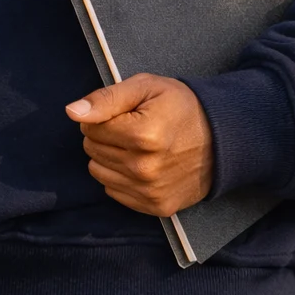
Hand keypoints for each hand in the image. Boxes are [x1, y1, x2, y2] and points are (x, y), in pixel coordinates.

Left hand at [66, 74, 212, 215]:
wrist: (222, 139)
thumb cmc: (181, 107)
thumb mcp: (146, 87)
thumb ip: (106, 98)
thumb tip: (72, 112)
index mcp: (142, 135)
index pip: (90, 128)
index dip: (102, 116)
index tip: (124, 113)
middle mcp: (144, 168)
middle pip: (92, 150)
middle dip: (105, 136)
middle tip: (131, 128)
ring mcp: (150, 191)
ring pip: (98, 172)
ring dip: (110, 157)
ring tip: (136, 146)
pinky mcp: (156, 207)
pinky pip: (113, 192)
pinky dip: (121, 177)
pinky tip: (141, 164)